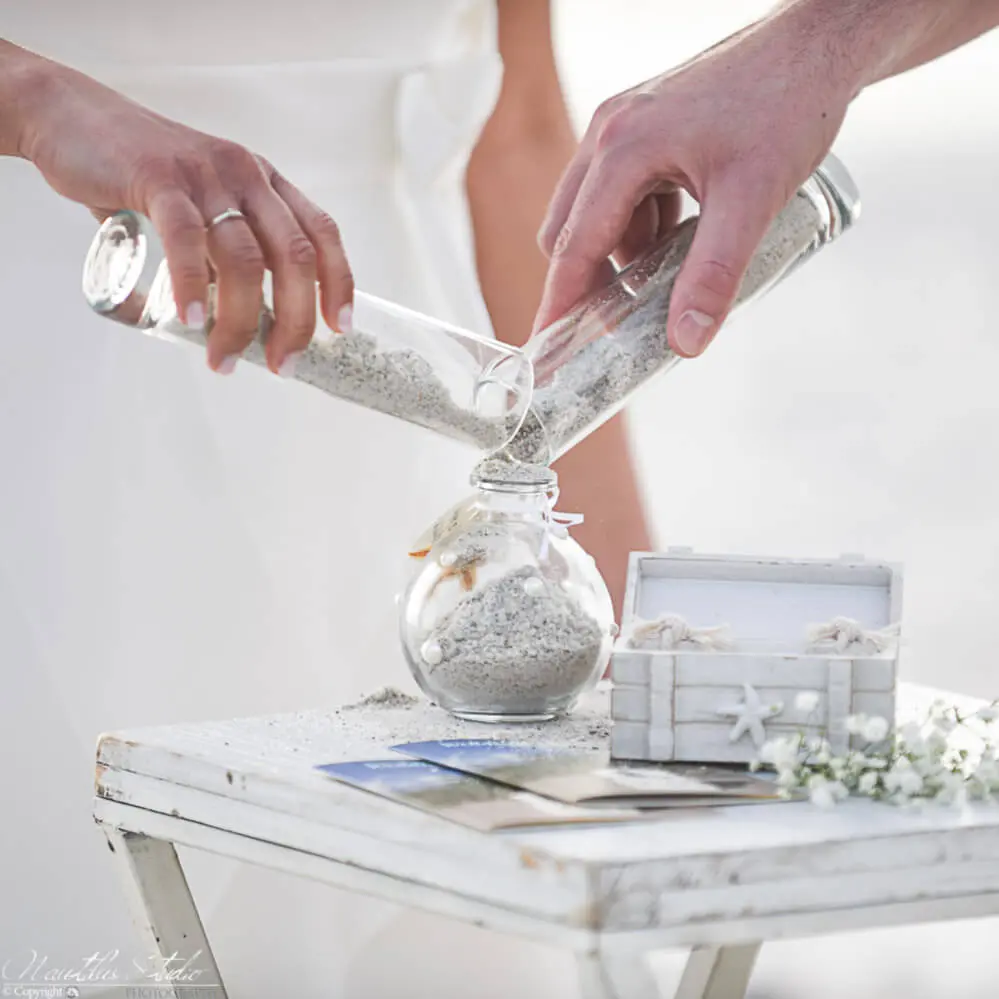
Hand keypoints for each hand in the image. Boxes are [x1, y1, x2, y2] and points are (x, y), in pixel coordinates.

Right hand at [15, 51, 351, 373]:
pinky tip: (190, 320)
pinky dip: (192, 286)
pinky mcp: (159, 177)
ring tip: (222, 360)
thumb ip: (223, 252)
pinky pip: (187, 240)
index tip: (339, 328)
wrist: (68, 118)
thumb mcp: (202, 208)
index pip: (322, 233)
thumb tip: (238, 314)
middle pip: (294, 256)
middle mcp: (246, 175)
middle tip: (282, 364)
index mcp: (264, 183)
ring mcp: (206, 175)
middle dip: (295, 320)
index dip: (338, 282)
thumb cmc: (139, 174)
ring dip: (239, 321)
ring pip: (245, 259)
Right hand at [533, 6, 854, 356]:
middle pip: (569, 231)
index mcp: (621, 149)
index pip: (574, 247)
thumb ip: (713, 276)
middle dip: (590, 281)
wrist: (818, 46)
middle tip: (616, 327)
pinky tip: (681, 242)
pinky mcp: (647, 128)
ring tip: (663, 283)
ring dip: (622, 254)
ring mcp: (625, 126)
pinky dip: (642, 227)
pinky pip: (623, 192)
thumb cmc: (787, 105)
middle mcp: (610, 133)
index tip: (547, 352)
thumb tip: (685, 342)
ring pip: (596, 213)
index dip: (560, 305)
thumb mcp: (751, 201)